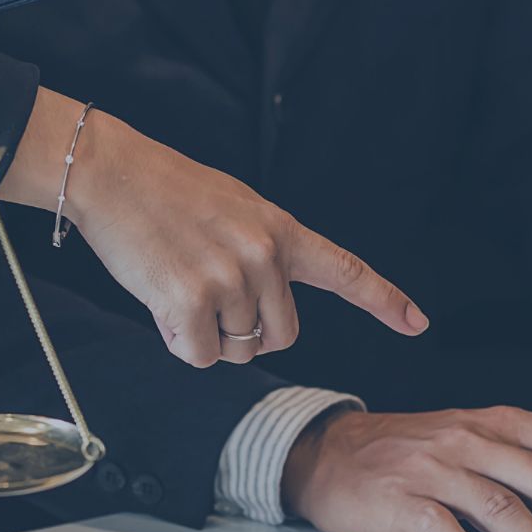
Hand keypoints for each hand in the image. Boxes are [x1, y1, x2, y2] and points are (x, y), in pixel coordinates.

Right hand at [0, 89, 427, 367]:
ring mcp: (230, 279)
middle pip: (281, 337)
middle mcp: (265, 256)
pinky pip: (201, 356)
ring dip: (206, 336)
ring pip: (236, 350)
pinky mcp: (190, 301)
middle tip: (207, 298)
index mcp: (281, 230)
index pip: (347, 271)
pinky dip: (180, 343)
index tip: (418, 323)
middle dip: (247, 333)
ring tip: (177, 287)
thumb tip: (262, 318)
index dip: (385, 301)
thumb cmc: (166, 192)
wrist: (113, 175)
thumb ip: (262, 253)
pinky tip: (161, 304)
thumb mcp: (234, 209)